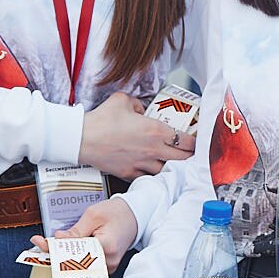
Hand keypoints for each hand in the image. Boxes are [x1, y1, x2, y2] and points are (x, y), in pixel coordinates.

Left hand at [28, 198, 138, 267]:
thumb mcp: (94, 215)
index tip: (39, 242)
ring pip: (79, 264)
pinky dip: (73, 256)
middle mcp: (107, 262)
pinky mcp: (105, 266)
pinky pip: (85, 263)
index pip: (74, 253)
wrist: (135, 214)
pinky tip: (62, 249)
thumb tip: (57, 240)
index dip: (54, 249)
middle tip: (38, 245)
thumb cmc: (117, 212)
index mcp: (106, 247)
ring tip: (47, 246)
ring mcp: (107, 266)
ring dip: (63, 256)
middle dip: (54, 254)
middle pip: (75, 262)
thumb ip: (76, 231)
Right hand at [79, 93, 194, 178]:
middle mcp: (153, 150)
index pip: (186, 141)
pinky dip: (153, 176)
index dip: (194, 143)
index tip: (196, 142)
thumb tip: (142, 109)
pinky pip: (147, 178)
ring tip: (174, 165)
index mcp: (156, 131)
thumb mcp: (123, 100)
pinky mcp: (129, 173)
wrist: (82, 139)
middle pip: (182, 160)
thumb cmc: (102, 120)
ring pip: (166, 172)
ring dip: (172, 168)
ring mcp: (141, 164)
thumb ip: (138, 103)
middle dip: (189, 158)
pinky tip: (153, 171)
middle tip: (191, 155)